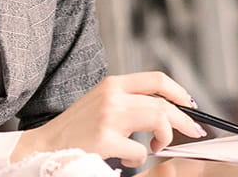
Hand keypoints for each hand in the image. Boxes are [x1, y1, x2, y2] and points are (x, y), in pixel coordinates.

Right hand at [12, 72, 206, 167]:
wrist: (43, 147)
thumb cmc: (75, 130)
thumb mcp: (102, 104)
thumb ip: (129, 102)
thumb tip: (165, 114)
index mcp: (112, 84)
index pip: (156, 80)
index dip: (179, 92)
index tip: (191, 104)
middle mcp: (112, 96)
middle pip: (162, 103)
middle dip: (184, 120)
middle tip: (194, 131)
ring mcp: (109, 116)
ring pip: (158, 121)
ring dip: (164, 137)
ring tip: (156, 146)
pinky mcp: (105, 138)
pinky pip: (139, 150)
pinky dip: (137, 158)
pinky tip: (124, 158)